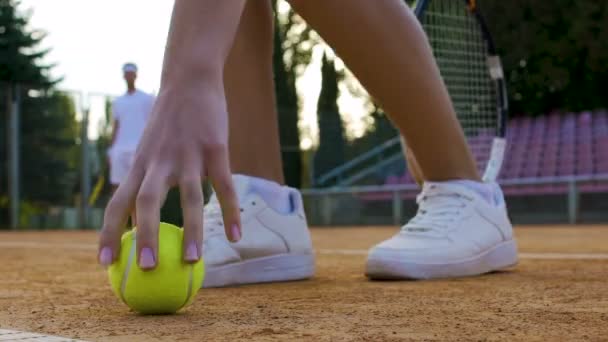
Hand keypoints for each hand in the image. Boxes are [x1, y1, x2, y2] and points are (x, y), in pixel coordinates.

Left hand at [98, 83, 240, 269]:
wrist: (190, 79)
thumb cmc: (169, 120)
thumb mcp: (149, 146)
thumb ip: (144, 178)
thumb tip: (137, 217)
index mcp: (139, 164)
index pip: (116, 203)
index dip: (108, 233)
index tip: (104, 264)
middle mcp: (158, 161)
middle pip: (145, 202)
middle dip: (143, 237)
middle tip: (146, 270)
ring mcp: (187, 154)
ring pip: (188, 198)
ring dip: (192, 231)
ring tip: (195, 261)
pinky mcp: (215, 148)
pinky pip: (224, 186)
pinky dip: (230, 212)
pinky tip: (236, 235)